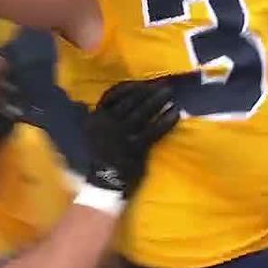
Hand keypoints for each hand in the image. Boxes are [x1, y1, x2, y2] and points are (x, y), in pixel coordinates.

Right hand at [83, 80, 178, 197]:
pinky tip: (175, 114)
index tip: (144, 83)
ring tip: (170, 95)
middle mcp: (107, 123)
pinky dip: (165, 121)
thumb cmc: (100, 157)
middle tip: (164, 86)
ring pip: (142, 113)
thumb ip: (102, 117)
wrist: (102, 184)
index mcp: (96, 118)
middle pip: (131, 101)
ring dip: (158, 101)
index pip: (113, 94)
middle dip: (149, 91)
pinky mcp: (134, 148)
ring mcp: (121, 135)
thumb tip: (116, 100)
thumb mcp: (92, 133)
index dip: (131, 87)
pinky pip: (153, 131)